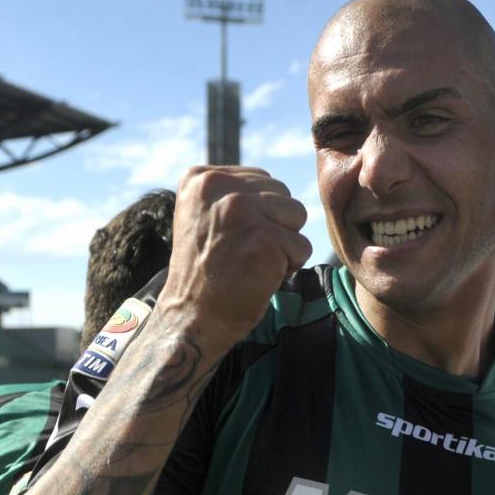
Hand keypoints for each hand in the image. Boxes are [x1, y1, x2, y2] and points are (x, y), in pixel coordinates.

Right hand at [161, 166, 312, 350]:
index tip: (231, 240)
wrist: (192, 317)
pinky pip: (303, 247)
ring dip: (284, 244)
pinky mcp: (264, 237)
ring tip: (252, 262)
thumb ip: (232, 195)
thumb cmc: (205, 274)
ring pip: (297, 216)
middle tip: (242, 253)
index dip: (259, 216)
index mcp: (201, 177)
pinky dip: (289, 267)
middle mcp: (219, 186)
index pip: (263, 181)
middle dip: (275, 226)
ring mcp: (242, 210)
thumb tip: (277, 191)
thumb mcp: (204, 218)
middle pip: (283, 195)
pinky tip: (259, 276)